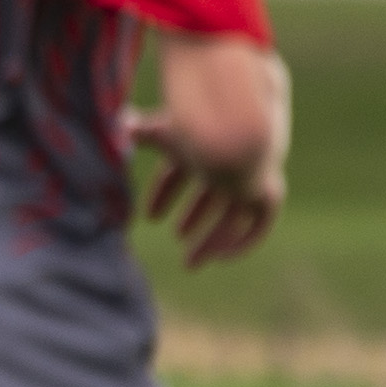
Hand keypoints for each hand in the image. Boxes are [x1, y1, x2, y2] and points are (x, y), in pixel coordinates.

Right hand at [128, 108, 284, 268]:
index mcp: (205, 146)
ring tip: (190, 261)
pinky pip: (257, 226)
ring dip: (212, 238)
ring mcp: (248, 179)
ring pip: (232, 214)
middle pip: (211, 195)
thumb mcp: (163, 132)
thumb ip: (140, 130)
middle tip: (177, 238)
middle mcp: (228, 163)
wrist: (233, 139)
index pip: (182, 172)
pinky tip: (220, 257)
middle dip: (192, 218)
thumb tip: (120, 125)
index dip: (164, 193)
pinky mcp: (265, 196)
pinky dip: (240, 243)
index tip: (151, 217)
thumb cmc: (196, 132)